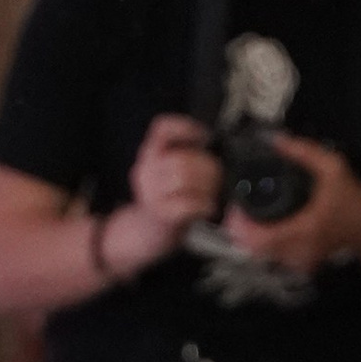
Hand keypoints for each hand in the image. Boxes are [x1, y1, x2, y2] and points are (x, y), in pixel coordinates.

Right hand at [123, 114, 221, 260]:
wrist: (144, 235)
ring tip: (211, 194)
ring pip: (186, 178)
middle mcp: (145, 171)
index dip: (185, 127)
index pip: (161, 129)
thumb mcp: (167, 173)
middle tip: (216, 178)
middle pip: (183, 158)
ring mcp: (150, 193)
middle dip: (208, 167)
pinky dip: (204, 205)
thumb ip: (183, 157)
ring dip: (207, 187)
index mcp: (149, 156)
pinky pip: (188, 204)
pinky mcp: (160, 214)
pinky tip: (207, 208)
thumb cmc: (163, 202)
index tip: (204, 137)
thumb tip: (213, 151)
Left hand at [220, 135, 360, 277]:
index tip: (235, 205)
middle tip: (235, 208)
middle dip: (238, 229)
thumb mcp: (333, 167)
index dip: (240, 225)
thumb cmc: (352, 197)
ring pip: (258, 256)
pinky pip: (269, 257)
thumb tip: (276, 140)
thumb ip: (304, 152)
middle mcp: (298, 251)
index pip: (260, 239)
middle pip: (252, 250)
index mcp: (305, 230)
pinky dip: (259, 243)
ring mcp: (297, 262)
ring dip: (246, 237)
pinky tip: (257, 227)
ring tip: (244, 215)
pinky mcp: (297, 265)